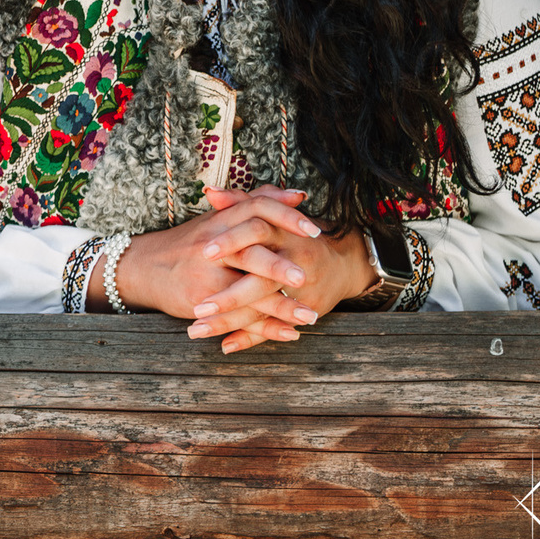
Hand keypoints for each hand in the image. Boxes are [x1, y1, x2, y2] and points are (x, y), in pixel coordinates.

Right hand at [102, 188, 329, 352]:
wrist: (142, 267)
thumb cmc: (189, 243)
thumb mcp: (218, 219)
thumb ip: (257, 204)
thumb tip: (297, 194)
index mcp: (221, 221)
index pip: (256, 210)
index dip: (286, 218)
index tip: (315, 230)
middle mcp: (212, 245)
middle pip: (249, 252)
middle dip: (279, 267)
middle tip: (306, 278)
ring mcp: (205, 274)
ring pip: (246, 291)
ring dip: (280, 306)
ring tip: (310, 316)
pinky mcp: (200, 300)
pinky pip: (238, 316)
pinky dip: (266, 327)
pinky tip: (290, 333)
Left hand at [186, 186, 374, 350]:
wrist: (343, 261)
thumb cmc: (295, 236)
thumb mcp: (272, 216)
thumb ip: (241, 203)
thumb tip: (210, 192)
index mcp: (283, 233)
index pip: (257, 233)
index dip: (232, 242)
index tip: (205, 254)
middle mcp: (295, 261)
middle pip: (261, 279)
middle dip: (229, 297)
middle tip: (197, 307)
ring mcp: (302, 291)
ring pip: (263, 309)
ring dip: (229, 321)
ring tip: (196, 330)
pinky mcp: (305, 311)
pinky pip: (275, 327)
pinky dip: (250, 338)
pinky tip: (225, 346)